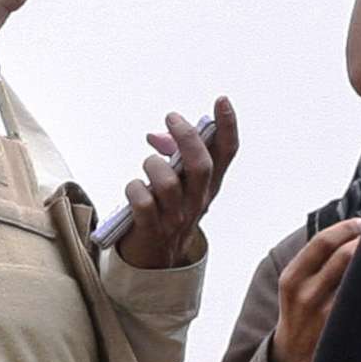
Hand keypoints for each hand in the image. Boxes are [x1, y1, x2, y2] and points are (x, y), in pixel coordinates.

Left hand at [112, 99, 238, 268]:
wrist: (156, 261)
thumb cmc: (164, 211)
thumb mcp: (177, 185)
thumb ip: (171, 158)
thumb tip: (157, 135)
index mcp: (208, 188)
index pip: (226, 155)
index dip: (227, 127)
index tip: (221, 100)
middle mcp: (197, 202)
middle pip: (200, 166)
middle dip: (187, 138)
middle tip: (171, 118)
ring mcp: (176, 218)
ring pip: (168, 184)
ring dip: (153, 166)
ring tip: (148, 165)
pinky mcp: (152, 230)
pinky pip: (142, 203)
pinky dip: (134, 189)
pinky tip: (134, 190)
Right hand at [270, 217, 360, 361]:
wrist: (292, 358)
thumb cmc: (299, 316)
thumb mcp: (294, 286)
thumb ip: (314, 263)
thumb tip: (348, 234)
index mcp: (292, 278)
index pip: (322, 242)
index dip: (346, 228)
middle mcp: (306, 294)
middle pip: (344, 255)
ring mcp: (326, 312)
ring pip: (359, 275)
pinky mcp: (344, 327)